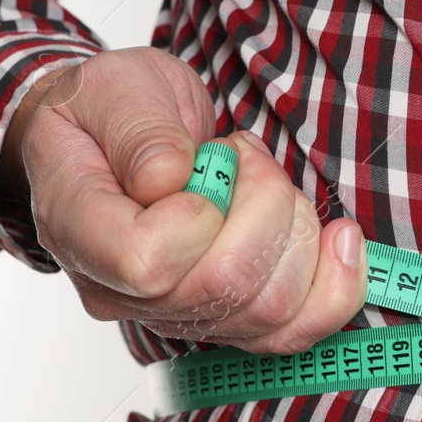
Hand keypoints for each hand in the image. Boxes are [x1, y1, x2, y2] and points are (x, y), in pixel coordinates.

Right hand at [0, 47, 367, 353]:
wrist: (111, 134)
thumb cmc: (104, 112)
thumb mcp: (111, 89)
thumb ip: (139, 130)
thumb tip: (171, 177)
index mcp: (81, 233)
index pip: (148, 264)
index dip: (200, 214)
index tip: (204, 163)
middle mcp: (125, 293)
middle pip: (226, 287)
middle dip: (267, 205)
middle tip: (247, 156)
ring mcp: (178, 313)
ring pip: (271, 311)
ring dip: (298, 232)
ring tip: (270, 183)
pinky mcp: (227, 315)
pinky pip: (295, 331)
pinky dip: (336, 286)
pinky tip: (340, 239)